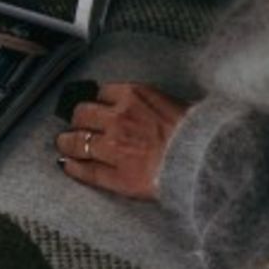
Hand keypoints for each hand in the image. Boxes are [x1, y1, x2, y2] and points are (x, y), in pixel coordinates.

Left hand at [55, 81, 190, 199]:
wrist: (205, 161)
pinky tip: (68, 166)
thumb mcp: (174, 103)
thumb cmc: (197, 132)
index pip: (102, 92)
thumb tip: (148, 107)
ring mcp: (113, 147)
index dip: (97, 101)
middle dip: (78, 119)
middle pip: (82, 114)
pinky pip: (88, 171)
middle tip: (76, 124)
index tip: (96, 106)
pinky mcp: (116, 176)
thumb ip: (152, 103)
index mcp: (133, 95)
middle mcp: (117, 118)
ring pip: (78, 142)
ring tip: (64, 144)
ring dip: (67, 143)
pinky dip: (74, 168)